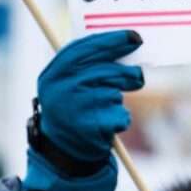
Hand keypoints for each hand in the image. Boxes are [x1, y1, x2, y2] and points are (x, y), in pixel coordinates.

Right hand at [21, 31, 143, 190]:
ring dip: (118, 99)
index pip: (85, 48)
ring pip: (114, 93)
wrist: (63, 153)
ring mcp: (75, 108)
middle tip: (138, 76)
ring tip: (105, 108)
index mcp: (52, 74)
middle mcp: (61, 89)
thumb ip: (87, 65)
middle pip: (106, 71)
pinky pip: (121, 115)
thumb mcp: (68, 84)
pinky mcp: (92, 128)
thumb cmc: (72, 111)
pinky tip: (106, 125)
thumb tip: (125, 43)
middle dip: (127, 73)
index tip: (134, 37)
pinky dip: (120, 119)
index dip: (112, 41)